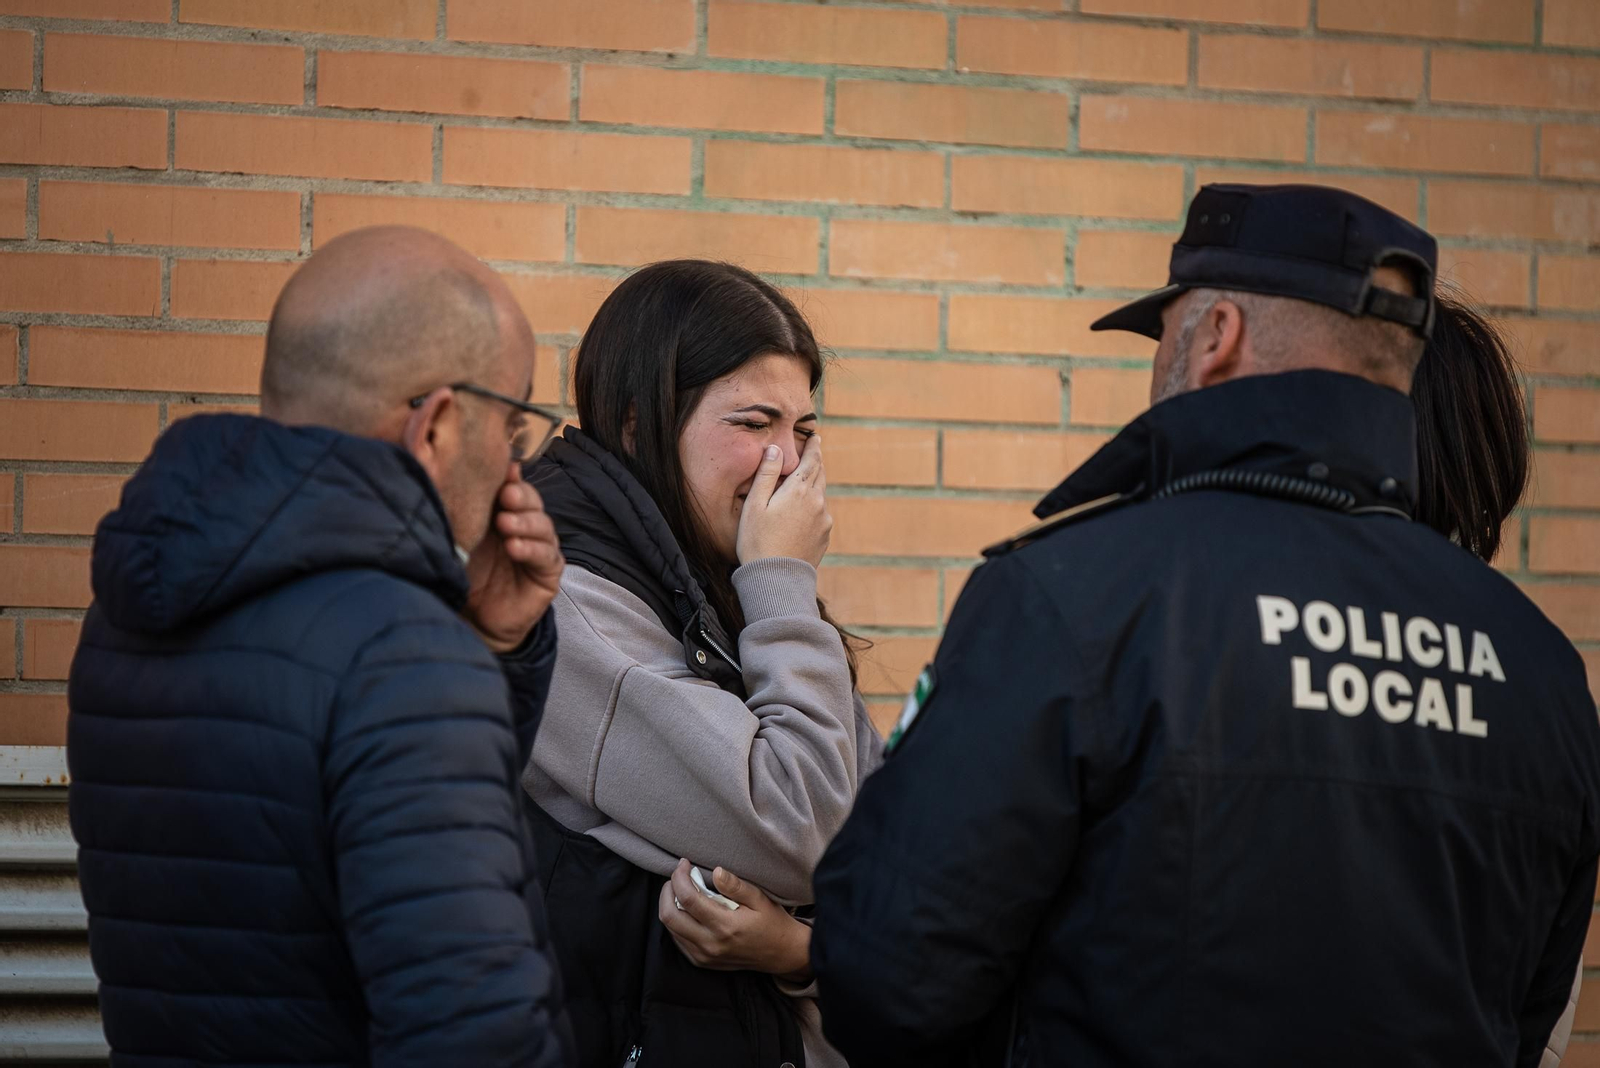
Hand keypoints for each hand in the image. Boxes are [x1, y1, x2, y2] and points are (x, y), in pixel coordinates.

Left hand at [462, 462, 563, 653]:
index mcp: (504, 512)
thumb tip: (452, 477)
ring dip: (525, 522)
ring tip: (505, 524)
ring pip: (542, 526)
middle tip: (505, 496)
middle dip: (520, 497)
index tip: (504, 470)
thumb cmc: (464, 575)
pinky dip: (531, 549)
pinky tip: (514, 548)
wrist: (474, 621)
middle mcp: (525, 526)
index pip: (514, 486)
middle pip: (532, 502)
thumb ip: (463, 511)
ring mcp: (540, 548)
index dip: (511, 477)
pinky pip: (545, 555)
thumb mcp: (460, 538)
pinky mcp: (548, 571)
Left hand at [657, 859, 811, 981]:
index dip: (680, 878)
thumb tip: (716, 871)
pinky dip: (676, 922)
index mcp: (725, 926)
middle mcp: (710, 944)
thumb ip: (736, 886)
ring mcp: (704, 956)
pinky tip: (686, 910)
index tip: (684, 864)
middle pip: (670, 916)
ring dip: (669, 906)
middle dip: (667, 891)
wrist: (781, 954)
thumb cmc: (772, 922)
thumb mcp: (760, 899)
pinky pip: (677, 940)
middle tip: (677, 877)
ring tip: (681, 890)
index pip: (688, 900)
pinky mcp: (702, 962)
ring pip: (670, 929)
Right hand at [735, 435, 830, 568]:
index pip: (812, 460)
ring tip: (805, 482)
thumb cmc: (757, 541)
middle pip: (820, 475)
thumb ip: (766, 474)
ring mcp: (823, 521)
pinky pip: (821, 514)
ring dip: (814, 485)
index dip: (814, 447)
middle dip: (816, 462)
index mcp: (798, 490)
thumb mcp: (755, 504)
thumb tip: (776, 448)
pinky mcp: (824, 537)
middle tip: (814, 453)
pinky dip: (814, 507)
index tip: (816, 437)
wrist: (775, 579)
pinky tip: (803, 513)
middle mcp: (817, 502)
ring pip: (821, 495)